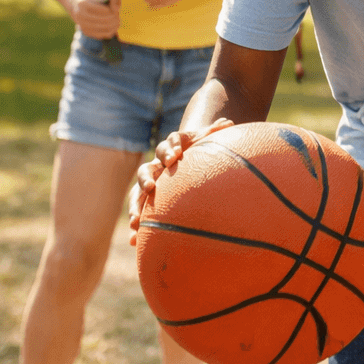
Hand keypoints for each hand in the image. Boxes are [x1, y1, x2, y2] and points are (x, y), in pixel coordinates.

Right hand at [71, 0, 121, 39]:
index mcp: (83, 3)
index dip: (114, 9)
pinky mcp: (86, 32)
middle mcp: (79, 15)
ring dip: (115, 24)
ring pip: (104, 28)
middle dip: (115, 17)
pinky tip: (114, 26)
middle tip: (117, 15)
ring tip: (117, 20)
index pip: (104, 10)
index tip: (115, 8)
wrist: (81, 7)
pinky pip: (103, 35)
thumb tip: (116, 8)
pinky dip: (112, 31)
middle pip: (105, 20)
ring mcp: (82, 25)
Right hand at [127, 118, 233, 241]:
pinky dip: (137, 227)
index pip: (168, 145)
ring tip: (136, 221)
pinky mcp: (147, 201)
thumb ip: (214, 132)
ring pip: (137, 195)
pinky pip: (140, 213)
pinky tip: (135, 241)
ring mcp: (149, 184)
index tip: (177, 154)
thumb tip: (228, 121)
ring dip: (136, 206)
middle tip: (151, 187)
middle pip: (146, 171)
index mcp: (171, 150)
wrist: (183, 158)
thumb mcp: (205, 139)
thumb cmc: (197, 149)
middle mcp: (156, 167)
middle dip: (146, 179)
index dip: (171, 148)